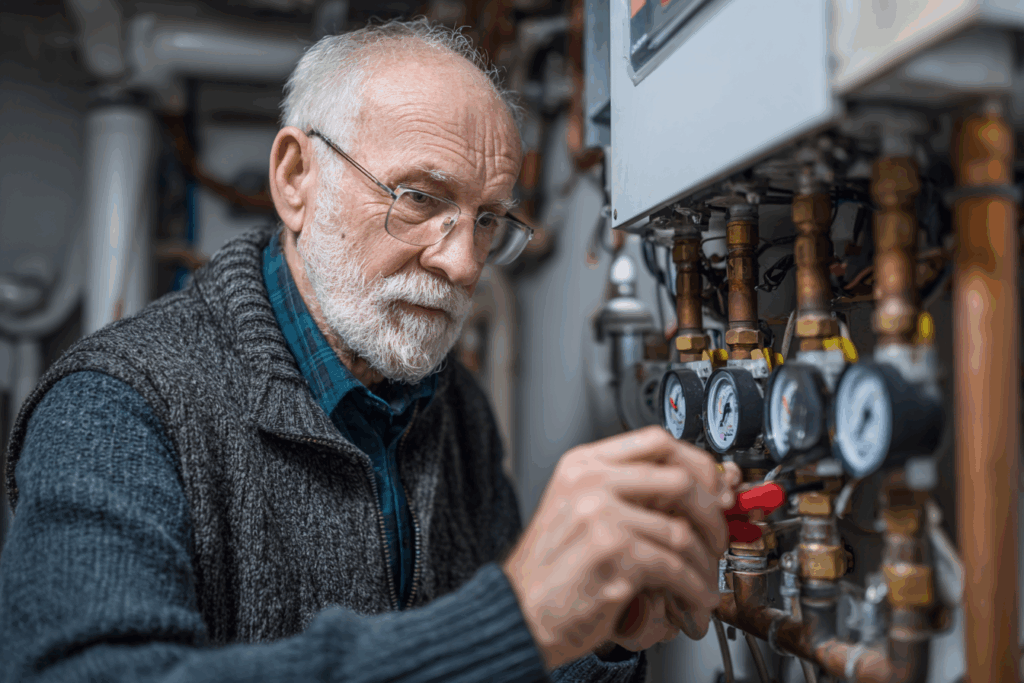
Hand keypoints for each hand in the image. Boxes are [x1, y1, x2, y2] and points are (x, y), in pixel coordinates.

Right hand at [502, 426, 735, 668]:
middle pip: (680, 481)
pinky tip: (694, 599)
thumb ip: (627, 493)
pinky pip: (675, 568)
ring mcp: (600, 516)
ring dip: (705, 565)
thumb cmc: (554, 569)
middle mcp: (590, 483)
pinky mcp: (612, 555)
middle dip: (712, 516)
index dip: (698, 465)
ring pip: (683, 532)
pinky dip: (694, 588)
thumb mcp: (580, 511)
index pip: (657, 441)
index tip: (715, 490)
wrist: (520, 612)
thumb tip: (697, 492)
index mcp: (583, 464)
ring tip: (704, 581)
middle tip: (717, 540)